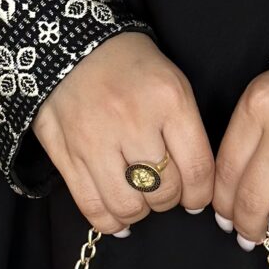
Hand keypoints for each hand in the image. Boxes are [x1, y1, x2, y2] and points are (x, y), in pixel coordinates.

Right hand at [30, 31, 214, 235]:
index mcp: (168, 100)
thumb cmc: (131, 67)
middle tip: (164, 191)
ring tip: (140, 199)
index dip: (201, 195)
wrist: (72, 46)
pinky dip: (109, 222)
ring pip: (128, 205)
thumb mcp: (173, 84)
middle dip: (169, 200)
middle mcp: (132, 120)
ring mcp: (95, 139)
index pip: (197, 168)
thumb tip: (195, 188)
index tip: (196, 199)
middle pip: (163, 191)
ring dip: (140, 212)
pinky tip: (118, 216)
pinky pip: (91, 207)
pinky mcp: (66, 154)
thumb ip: (187, 131)